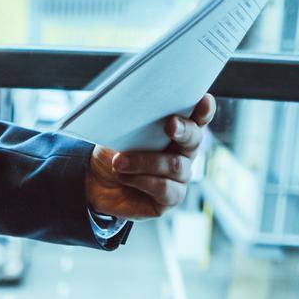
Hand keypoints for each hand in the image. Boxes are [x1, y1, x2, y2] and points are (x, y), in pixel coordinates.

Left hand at [86, 94, 216, 220]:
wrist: (94, 183)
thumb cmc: (112, 153)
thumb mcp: (119, 133)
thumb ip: (136, 121)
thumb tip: (137, 108)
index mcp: (177, 131)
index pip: (198, 118)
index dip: (204, 110)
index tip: (203, 100)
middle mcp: (184, 153)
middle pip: (194, 140)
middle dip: (184, 130)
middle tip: (170, 125)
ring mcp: (179, 177)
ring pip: (175, 166)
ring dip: (145, 161)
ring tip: (119, 162)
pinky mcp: (169, 198)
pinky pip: (164, 188)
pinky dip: (142, 180)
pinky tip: (125, 177)